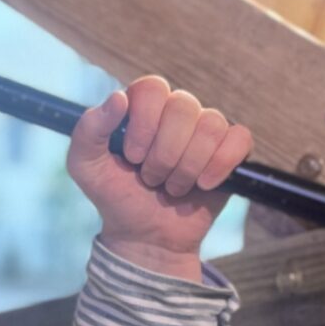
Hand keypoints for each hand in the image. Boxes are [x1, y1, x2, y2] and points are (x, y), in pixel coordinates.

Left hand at [67, 76, 255, 279]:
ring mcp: (206, 130)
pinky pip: (240, 139)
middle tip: (151, 179)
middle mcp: (176, 112)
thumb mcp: (85, 167)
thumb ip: (88, 130)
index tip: (132, 157)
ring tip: (172, 187)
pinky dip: (220, 166)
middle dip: (164, 153)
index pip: (152, 88)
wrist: (146, 237)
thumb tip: (119, 98)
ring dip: (187, 167)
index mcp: (143, 107)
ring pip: (211, 125)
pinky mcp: (231, 151)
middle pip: (184, 106)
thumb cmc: (116, 197)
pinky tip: (203, 185)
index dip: (144, 123)